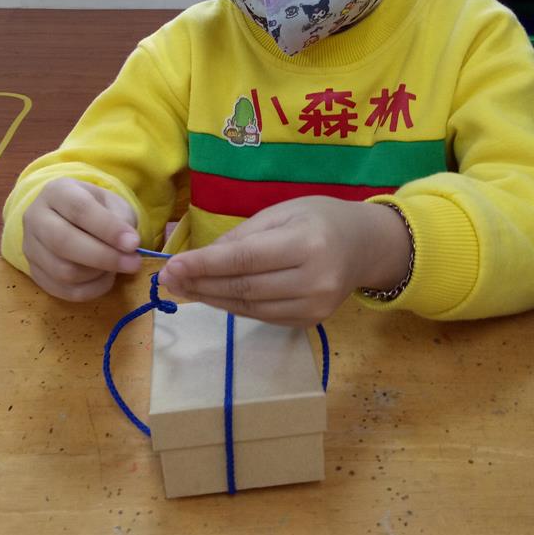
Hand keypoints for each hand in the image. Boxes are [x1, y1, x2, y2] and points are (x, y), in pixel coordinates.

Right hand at [22, 178, 139, 301]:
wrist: (69, 219)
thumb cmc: (96, 209)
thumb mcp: (113, 203)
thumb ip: (121, 220)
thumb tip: (128, 246)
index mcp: (57, 192)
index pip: (79, 209)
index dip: (108, 228)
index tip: (134, 243)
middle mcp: (36, 218)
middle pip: (64, 242)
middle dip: (104, 257)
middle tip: (133, 263)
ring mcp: (30, 248)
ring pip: (63, 271)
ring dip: (98, 273)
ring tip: (118, 266)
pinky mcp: (35, 274)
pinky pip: (65, 291)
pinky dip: (92, 289)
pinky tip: (105, 277)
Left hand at [158, 197, 411, 326]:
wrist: (366, 246)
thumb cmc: (320, 218)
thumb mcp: (282, 212)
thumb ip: (243, 236)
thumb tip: (200, 259)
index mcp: (307, 243)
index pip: (245, 259)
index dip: (205, 265)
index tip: (172, 266)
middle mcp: (314, 280)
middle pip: (244, 287)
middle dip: (200, 283)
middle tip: (167, 279)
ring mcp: (315, 306)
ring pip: (249, 307)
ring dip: (211, 298)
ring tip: (182, 288)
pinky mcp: (311, 322)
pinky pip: (262, 316)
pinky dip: (233, 307)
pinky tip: (213, 296)